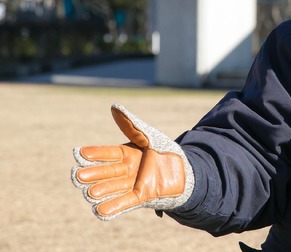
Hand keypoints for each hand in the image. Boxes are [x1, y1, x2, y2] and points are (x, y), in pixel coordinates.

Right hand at [71, 104, 193, 219]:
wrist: (185, 169)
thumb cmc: (164, 150)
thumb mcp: (148, 135)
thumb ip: (131, 125)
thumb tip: (114, 107)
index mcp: (126, 153)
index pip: (107, 153)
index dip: (95, 154)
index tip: (80, 153)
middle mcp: (125, 170)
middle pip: (107, 172)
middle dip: (93, 174)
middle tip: (77, 176)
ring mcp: (132, 184)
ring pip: (113, 188)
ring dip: (101, 191)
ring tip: (89, 193)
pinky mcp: (142, 196)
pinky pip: (126, 202)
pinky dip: (114, 207)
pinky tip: (100, 211)